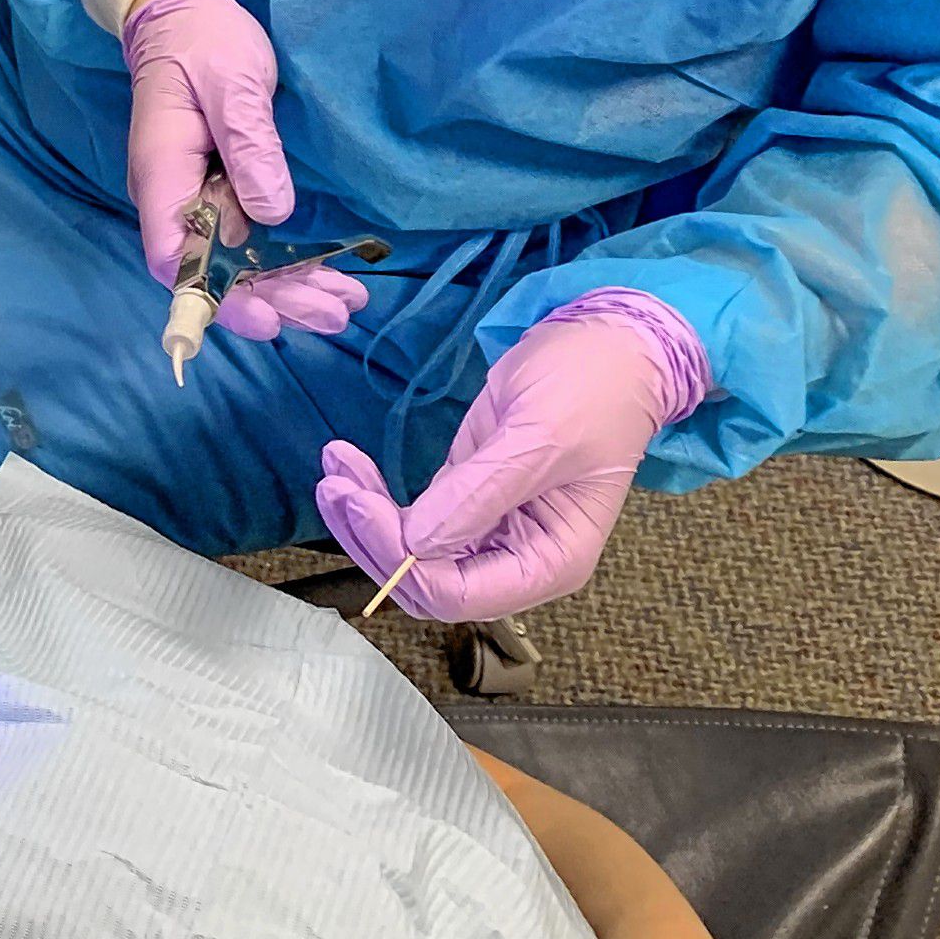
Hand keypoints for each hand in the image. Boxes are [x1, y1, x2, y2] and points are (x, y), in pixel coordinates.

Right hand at [120, 0, 365, 339]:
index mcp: (162, 172)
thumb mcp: (231, 81)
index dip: (216, 295)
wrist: (183, 13)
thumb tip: (272, 213)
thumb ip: (249, 144)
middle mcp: (174, 196)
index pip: (174, 255)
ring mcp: (197, 195)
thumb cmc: (203, 40)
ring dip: (287, 287)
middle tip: (334, 312)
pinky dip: (288, 261)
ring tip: (345, 304)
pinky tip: (329, 277)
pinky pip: (249, 238)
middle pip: (213, 271)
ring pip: (236, 262)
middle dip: (272, 299)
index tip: (267, 318)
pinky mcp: (221, 188)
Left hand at [314, 290, 708, 618]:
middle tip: (335, 486)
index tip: (360, 504)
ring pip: (410, 551)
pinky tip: (346, 463)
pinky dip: (374, 495)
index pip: (459, 594)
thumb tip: (417, 543)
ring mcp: (487, 528)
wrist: (606, 343)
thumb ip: (481, 494)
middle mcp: (516, 558)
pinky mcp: (464, 494)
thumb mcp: (540, 437)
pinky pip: (411, 515)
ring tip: (333, 469)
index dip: (402, 560)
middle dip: (374, 540)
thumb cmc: (590, 388)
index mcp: (549, 562)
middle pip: (426, 581)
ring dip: (364, 517)